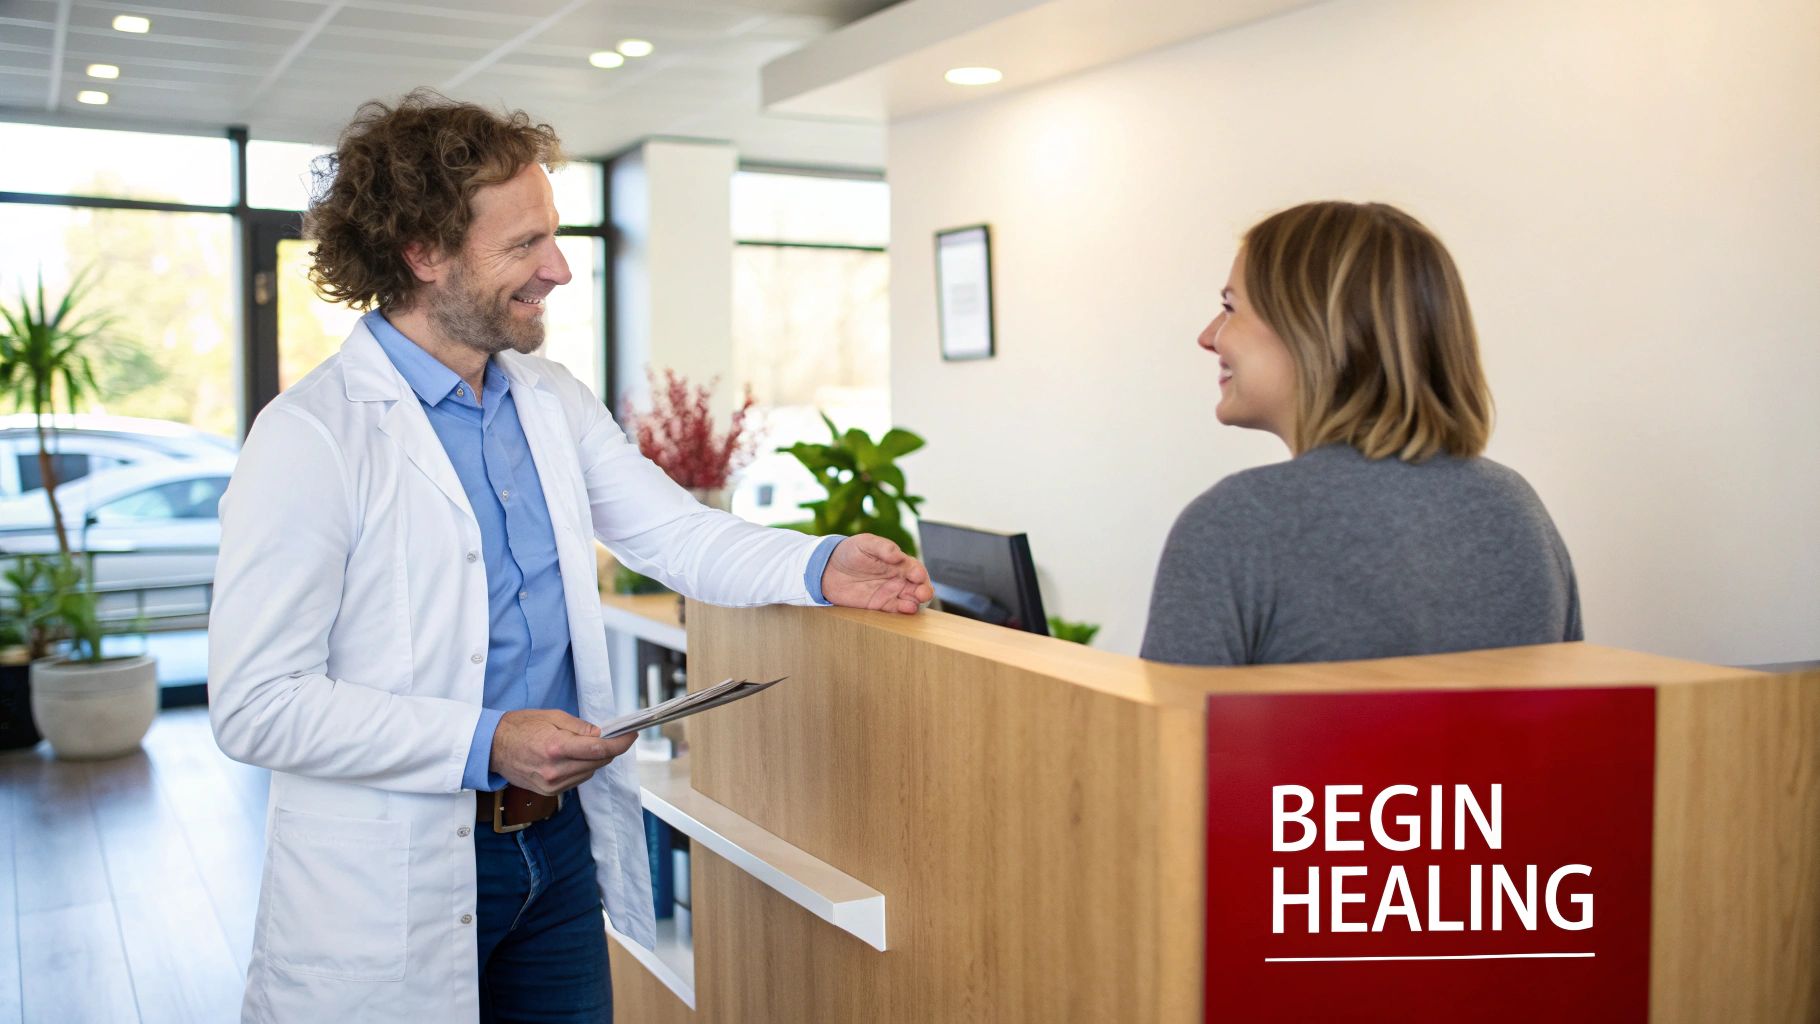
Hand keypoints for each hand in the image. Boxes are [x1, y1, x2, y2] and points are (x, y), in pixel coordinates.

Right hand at [489, 709, 635, 794]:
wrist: (492, 747)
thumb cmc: (519, 727)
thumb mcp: (551, 716)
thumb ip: (579, 727)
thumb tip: (600, 734)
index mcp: (556, 747)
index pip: (599, 749)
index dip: (620, 743)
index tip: (631, 736)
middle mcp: (555, 769)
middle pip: (598, 762)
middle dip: (609, 749)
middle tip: (612, 736)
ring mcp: (551, 784)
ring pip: (590, 772)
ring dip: (595, 759)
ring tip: (585, 745)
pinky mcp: (548, 792)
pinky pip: (577, 780)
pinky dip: (582, 768)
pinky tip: (574, 758)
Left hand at [820, 534, 934, 614]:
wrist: (827, 570)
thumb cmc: (848, 552)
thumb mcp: (865, 543)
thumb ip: (882, 547)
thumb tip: (898, 555)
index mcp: (897, 562)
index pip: (914, 568)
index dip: (918, 572)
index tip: (917, 576)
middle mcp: (897, 577)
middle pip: (918, 585)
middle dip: (924, 589)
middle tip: (923, 593)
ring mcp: (889, 592)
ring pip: (910, 598)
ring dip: (916, 602)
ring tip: (915, 603)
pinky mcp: (879, 604)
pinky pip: (895, 609)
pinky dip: (903, 610)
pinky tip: (906, 608)